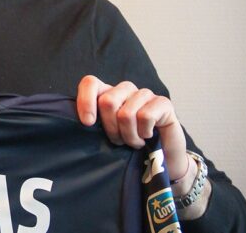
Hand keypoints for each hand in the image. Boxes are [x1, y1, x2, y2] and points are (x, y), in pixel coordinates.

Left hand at [76, 75, 209, 218]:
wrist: (162, 161)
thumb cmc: (129, 146)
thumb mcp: (106, 135)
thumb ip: (94, 125)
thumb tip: (82, 123)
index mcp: (107, 93)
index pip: (90, 83)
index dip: (85, 101)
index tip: (88, 124)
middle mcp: (125, 89)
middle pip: (107, 101)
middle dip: (111, 128)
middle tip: (119, 141)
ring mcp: (145, 94)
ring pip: (126, 113)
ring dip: (129, 136)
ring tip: (134, 142)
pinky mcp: (163, 103)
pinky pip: (146, 116)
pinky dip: (144, 133)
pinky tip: (148, 136)